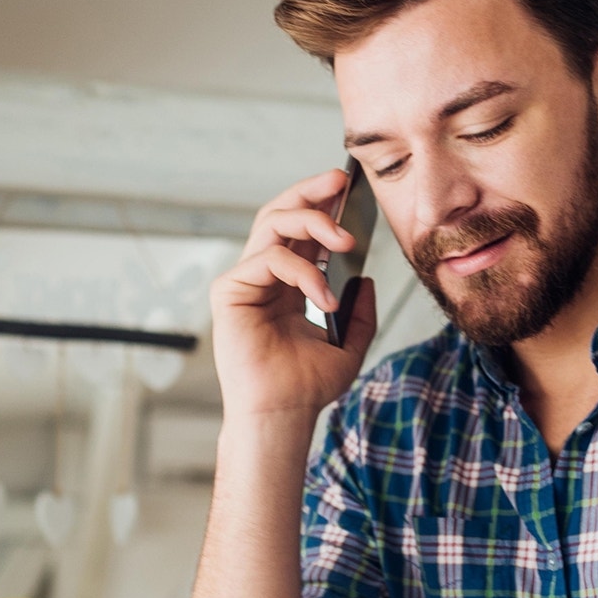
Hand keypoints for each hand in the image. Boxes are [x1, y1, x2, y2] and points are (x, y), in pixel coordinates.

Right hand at [209, 169, 378, 420]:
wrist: (283, 415)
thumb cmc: (307, 387)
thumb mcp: (349, 343)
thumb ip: (359, 311)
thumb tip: (367, 279)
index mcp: (285, 283)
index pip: (299, 228)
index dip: (320, 202)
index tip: (349, 185)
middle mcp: (261, 276)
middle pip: (280, 213)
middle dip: (311, 191)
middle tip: (341, 182)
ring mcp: (244, 281)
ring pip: (273, 224)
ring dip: (314, 223)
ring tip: (346, 241)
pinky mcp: (230, 292)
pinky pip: (270, 259)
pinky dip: (304, 272)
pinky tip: (324, 298)